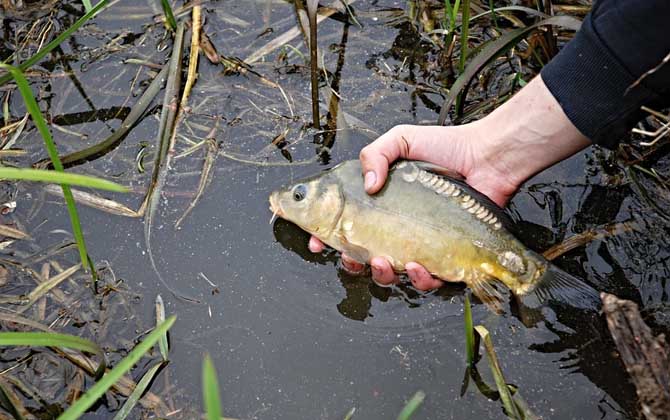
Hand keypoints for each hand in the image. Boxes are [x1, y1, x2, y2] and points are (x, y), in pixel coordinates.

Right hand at [310, 75, 590, 289]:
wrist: (487, 158)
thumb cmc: (446, 147)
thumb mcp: (401, 140)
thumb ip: (374, 154)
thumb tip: (368, 187)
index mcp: (380, 205)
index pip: (345, 226)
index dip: (327, 238)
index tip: (316, 242)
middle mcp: (397, 228)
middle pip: (363, 258)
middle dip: (351, 264)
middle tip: (350, 257)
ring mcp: (420, 244)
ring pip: (392, 274)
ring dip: (381, 275)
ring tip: (383, 263)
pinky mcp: (445, 256)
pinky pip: (428, 280)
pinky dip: (419, 279)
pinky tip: (419, 266)